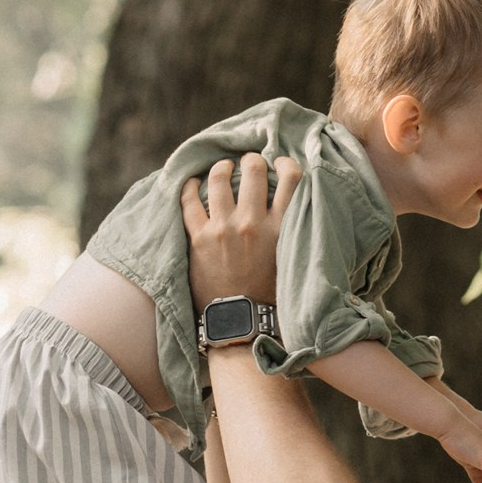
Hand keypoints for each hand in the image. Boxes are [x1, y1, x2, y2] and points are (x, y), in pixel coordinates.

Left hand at [180, 152, 298, 312]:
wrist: (241, 321)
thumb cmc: (270, 293)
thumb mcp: (290, 257)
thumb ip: (290, 229)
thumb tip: (289, 203)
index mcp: (281, 228)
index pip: (292, 178)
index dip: (285, 163)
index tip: (279, 163)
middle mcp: (253, 223)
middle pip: (254, 170)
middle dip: (251, 161)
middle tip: (249, 164)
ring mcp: (223, 229)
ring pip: (220, 179)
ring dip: (221, 169)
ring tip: (222, 169)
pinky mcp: (199, 238)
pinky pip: (190, 202)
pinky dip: (189, 188)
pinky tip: (191, 183)